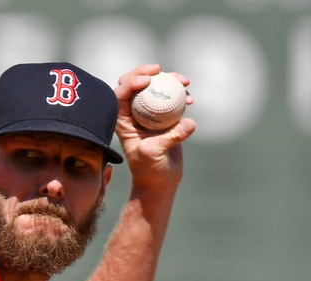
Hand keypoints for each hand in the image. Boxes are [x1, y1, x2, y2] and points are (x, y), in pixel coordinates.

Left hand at [114, 64, 195, 189]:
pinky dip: (181, 95)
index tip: (147, 80)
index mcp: (122, 120)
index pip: (120, 94)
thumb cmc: (149, 170)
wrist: (160, 180)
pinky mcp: (164, 116)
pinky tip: (191, 100)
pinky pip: (171, 99)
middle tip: (160, 70)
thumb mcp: (154, 154)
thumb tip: (189, 123)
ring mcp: (149, 114)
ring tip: (185, 82)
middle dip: (145, 72)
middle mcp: (133, 114)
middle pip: (134, 84)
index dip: (130, 81)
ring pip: (154, 88)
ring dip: (169, 80)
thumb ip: (170, 137)